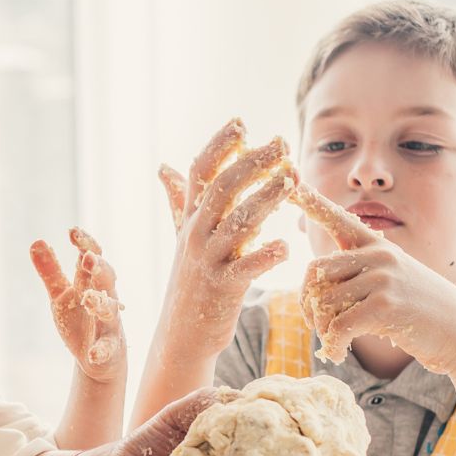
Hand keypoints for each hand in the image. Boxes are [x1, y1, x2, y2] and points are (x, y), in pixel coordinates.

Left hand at [30, 227, 123, 381]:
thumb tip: (36, 240)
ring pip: (110, 310)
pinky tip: (92, 353)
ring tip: (89, 299)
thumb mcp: (60, 295)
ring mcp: (109, 324)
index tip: (73, 231)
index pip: (91, 258)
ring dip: (101, 304)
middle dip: (99, 268)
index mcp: (90, 283)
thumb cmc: (80, 320)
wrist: (99, 358)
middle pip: (106, 279)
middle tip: (88, 258)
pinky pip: (107, 347)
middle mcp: (104, 299)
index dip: (85, 244)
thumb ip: (50, 271)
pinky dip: (100, 350)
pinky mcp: (109, 347)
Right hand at [155, 119, 293, 362]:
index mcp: (190, 219)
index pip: (200, 171)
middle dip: (251, 162)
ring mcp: (207, 261)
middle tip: (280, 143)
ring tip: (290, 180)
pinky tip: (285, 246)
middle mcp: (195, 234)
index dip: (219, 145)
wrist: (182, 333)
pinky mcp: (222, 288)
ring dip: (264, 199)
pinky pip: (245, 268)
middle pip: (221, 188)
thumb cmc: (192, 282)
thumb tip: (164, 167)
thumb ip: (178, 200)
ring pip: (236, 222)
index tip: (241, 122)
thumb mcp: (182, 237)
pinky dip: (265, 256)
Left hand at [291, 183, 455, 373]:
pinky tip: (337, 352)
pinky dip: (332, 343)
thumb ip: (356, 272)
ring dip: (321, 327)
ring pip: (324, 301)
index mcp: (376, 245)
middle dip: (308, 301)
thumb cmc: (417, 309)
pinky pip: (338, 324)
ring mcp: (383, 278)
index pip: (338, 219)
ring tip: (333, 339)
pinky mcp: (385, 306)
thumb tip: (314, 280)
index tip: (290, 183)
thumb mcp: (390, 278)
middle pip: (315, 271)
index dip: (312, 201)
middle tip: (315, 322)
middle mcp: (379, 255)